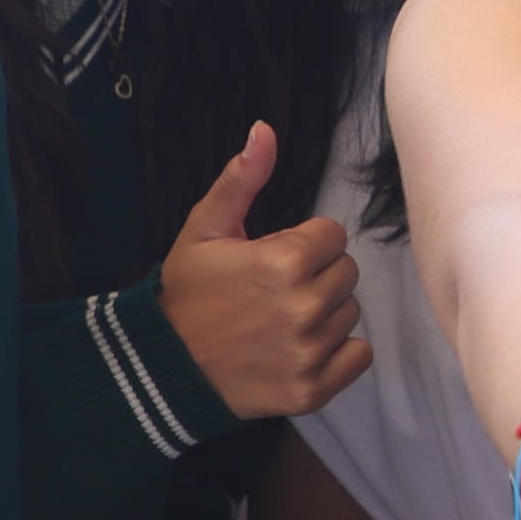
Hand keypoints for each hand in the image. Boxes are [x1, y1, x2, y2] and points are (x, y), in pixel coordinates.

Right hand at [157, 123, 368, 419]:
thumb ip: (241, 179)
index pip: (333, 235)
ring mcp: (309, 352)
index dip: (304, 243)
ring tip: (282, 320)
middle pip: (346, 273)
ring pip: (351, 313)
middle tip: (276, 290)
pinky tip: (303, 347)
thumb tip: (265, 129)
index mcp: (283, 261)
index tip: (273, 257)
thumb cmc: (186, 293)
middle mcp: (303, 307)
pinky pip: (359, 356)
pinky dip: (340, 353)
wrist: (161, 368)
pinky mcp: (312, 389)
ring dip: (325, 313)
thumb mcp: (204, 229)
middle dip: (317, 275)